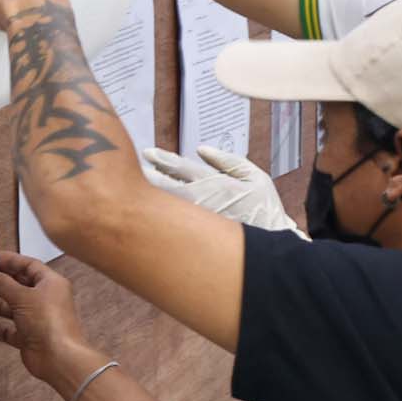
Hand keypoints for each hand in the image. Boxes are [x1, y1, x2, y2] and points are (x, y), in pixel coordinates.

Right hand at [0, 257, 102, 394]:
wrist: (59, 358)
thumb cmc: (49, 322)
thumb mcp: (22, 296)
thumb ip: (0, 283)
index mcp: (50, 283)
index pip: (29, 265)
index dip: (10, 260)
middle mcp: (44, 299)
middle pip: (18, 286)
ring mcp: (36, 319)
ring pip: (10, 307)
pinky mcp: (28, 336)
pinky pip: (7, 328)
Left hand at [142, 144, 300, 235]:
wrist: (268, 250)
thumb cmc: (264, 211)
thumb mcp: (256, 179)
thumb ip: (228, 161)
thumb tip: (202, 150)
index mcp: (214, 185)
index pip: (179, 167)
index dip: (161, 159)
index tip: (148, 153)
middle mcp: (198, 202)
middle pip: (161, 185)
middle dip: (146, 174)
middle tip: (133, 167)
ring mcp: (191, 221)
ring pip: (160, 202)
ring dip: (148, 192)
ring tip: (138, 184)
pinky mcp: (188, 237)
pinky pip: (167, 222)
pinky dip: (156, 212)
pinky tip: (150, 208)